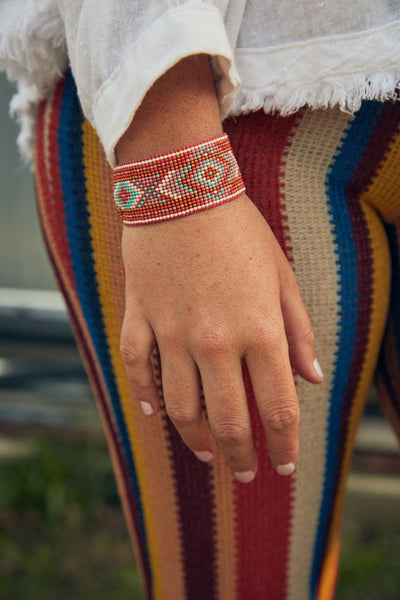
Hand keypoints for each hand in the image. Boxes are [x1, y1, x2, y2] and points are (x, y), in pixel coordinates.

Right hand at [120, 193, 322, 481]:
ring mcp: (172, 332)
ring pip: (180, 408)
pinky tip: (155, 414)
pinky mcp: (140, 317)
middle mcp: (215, 342)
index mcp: (259, 332)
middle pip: (228, 422)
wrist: (183, 188)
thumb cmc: (240, 230)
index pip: (277, 409)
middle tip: (244, 474)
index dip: (284, 446)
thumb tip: (311, 379)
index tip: (284, 465)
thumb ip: (297, 330)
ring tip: (208, 453)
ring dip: (196, 440)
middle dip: (240, 458)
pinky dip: (145, 397)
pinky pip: (138, 368)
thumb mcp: (282, 276)